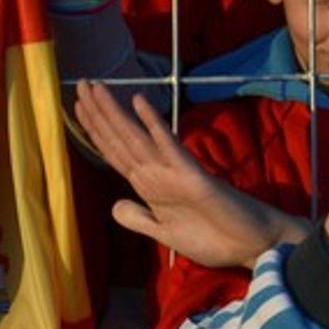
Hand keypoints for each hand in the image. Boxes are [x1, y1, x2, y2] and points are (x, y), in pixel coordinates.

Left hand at [74, 80, 307, 267]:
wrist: (251, 244)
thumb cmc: (215, 237)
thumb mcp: (166, 234)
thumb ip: (140, 219)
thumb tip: (114, 204)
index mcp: (150, 186)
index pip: (116, 152)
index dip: (95, 130)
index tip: (78, 106)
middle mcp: (158, 173)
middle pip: (121, 139)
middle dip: (99, 113)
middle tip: (82, 83)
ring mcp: (175, 172)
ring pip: (137, 138)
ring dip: (115, 112)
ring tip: (98, 87)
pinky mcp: (193, 176)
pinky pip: (169, 147)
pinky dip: (153, 124)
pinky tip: (140, 103)